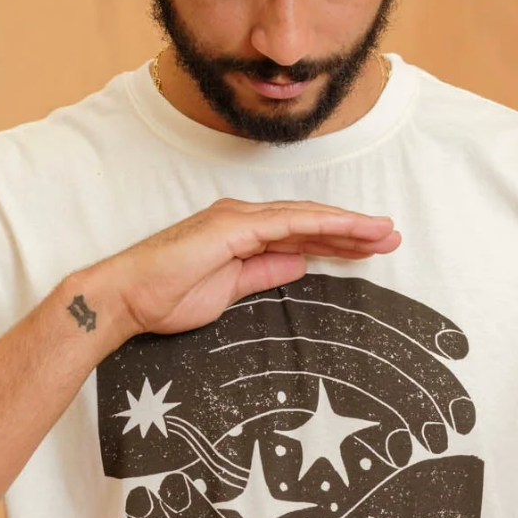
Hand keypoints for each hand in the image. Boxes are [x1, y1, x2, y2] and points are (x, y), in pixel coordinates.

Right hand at [101, 198, 399, 338]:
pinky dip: (320, 225)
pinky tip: (348, 229)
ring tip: (383, 233)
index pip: (301, 235)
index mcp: (242, 235)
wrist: (126, 299)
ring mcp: (237, 220)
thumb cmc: (166, 298)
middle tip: (392, 236)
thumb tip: (299, 264)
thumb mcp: (231, 291)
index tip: (371, 248)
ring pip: (305, 218)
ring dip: (347, 225)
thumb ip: (264, 274)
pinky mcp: (231, 227)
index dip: (338, 240)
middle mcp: (243, 220)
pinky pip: (286, 223)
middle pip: (310, 222)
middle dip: (353, 230)